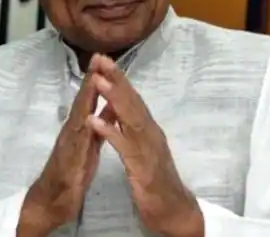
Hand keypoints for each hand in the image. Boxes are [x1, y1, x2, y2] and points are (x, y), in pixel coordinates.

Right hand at [17, 57, 113, 235]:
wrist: (54, 198)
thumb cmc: (73, 170)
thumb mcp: (91, 143)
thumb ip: (100, 124)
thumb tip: (111, 105)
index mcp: (82, 125)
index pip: (92, 98)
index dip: (99, 78)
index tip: (107, 58)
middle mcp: (74, 129)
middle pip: (84, 100)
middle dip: (92, 78)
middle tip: (99, 57)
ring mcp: (70, 143)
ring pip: (79, 116)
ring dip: (86, 97)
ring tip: (94, 77)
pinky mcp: (70, 159)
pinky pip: (77, 143)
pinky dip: (82, 130)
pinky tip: (86, 117)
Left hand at [86, 55, 203, 236]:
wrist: (175, 210)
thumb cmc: (158, 183)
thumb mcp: (145, 152)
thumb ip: (136, 133)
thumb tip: (125, 113)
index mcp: (149, 130)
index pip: (134, 100)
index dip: (120, 79)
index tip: (105, 61)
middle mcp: (151, 134)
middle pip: (132, 102)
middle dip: (117, 79)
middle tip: (102, 58)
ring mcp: (147, 149)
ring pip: (129, 118)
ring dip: (113, 98)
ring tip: (97, 81)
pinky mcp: (142, 167)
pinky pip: (123, 147)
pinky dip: (109, 132)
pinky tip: (94, 121)